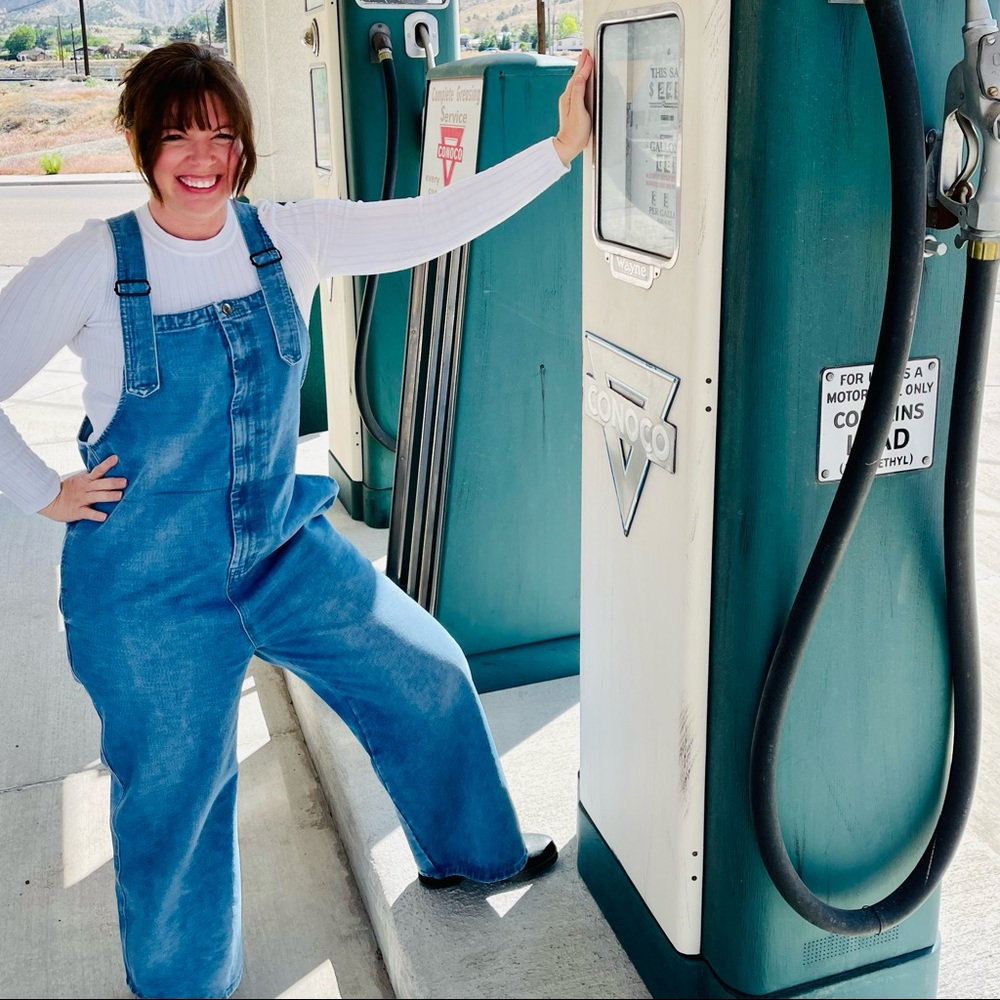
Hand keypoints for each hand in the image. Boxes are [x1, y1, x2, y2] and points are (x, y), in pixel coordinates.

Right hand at [38, 454, 127, 522]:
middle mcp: (85, 489)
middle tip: (125, 482)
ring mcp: (82, 500)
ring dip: (109, 496)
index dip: (107, 464)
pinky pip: (88, 513)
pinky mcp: (77, 511)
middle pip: (101, 484)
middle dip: (113, 482)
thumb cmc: (68, 490)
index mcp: (86, 480)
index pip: (98, 470)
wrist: (48, 501)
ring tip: (119, 496)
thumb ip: (93, 478)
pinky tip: (104, 517)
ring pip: (97, 497)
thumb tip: (107, 471)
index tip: (116, 458)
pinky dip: (96, 515)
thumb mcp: (79, 480)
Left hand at [552, 48, 593, 166]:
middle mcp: (568, 97)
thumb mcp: (578, 110)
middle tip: (586, 52)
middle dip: (582, 64)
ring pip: (577, 81)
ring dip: (582, 70)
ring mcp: (570, 102)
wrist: (569, 145)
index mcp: (569, 96)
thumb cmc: (575, 131)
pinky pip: (578, 88)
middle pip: (576, 76)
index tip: (589, 55)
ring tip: (585, 61)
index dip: (585, 65)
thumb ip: (578, 92)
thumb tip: (580, 77)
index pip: (578, 76)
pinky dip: (582, 80)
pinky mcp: (574, 107)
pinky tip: (583, 80)